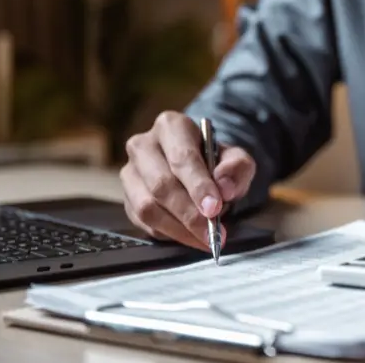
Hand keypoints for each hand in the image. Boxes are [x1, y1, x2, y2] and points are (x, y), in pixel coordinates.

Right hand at [120, 111, 255, 250]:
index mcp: (171, 126)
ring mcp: (130, 173)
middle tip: (212, 232)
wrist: (201, 170)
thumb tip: (225, 189)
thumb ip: (237, 168)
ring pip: (147, 207)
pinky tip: (189, 236)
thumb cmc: (216, 163)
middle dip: (189, 213)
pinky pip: (143, 222)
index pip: (182, 157)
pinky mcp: (127, 198)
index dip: (198, 186)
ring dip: (178, 229)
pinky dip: (168, 234)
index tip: (214, 209)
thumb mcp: (237, 160)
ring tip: (204, 238)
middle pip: (161, 184)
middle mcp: (143, 145)